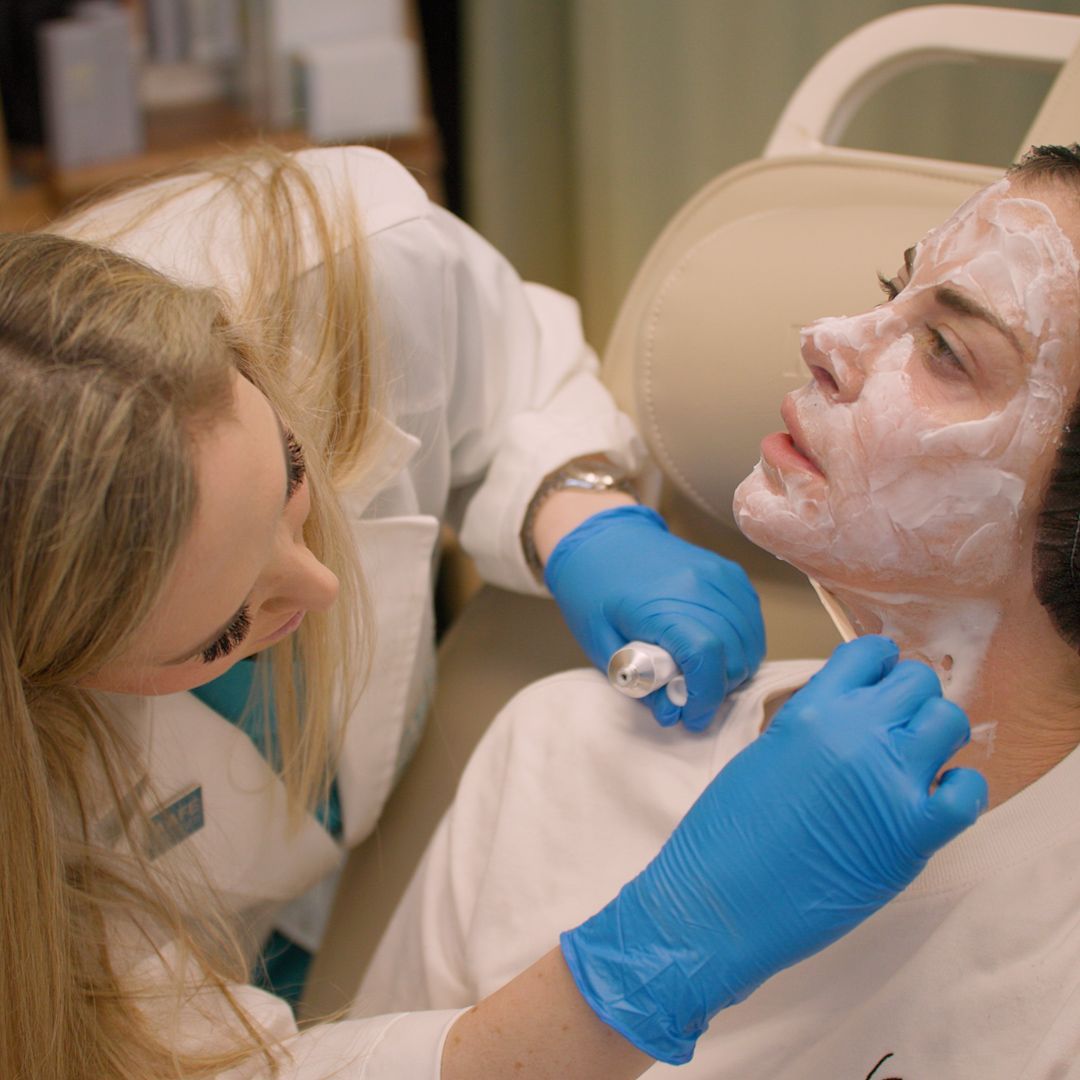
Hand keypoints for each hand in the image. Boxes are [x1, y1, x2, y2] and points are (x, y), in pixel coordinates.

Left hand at [543, 506, 764, 729]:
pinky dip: (741, 644)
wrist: (601, 535)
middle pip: (735, 654)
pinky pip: (751, 619)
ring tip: (701, 677)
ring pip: (750, 641)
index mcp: (662, 603)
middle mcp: (701, 586)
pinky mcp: (730, 573)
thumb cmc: (591, 589)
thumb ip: (637, 680)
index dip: (705, 697)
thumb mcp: (601, 642)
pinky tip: (716, 651)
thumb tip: (671, 713)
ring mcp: (720, 576)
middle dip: (718, 690)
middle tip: (690, 700)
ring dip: (733, 669)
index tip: (690, 717)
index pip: (706, 657)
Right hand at [560, 636, 987, 1063]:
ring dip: (939, 739)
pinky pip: (967, 791)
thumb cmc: (728, 831)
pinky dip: (961, 791)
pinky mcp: (912, 834)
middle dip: (914, 702)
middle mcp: (855, 732)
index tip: (880, 688)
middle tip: (900, 732)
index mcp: (812, 710)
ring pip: (950, 723)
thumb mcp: (764, 752)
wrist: (720, 898)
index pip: (871, 653)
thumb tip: (849, 718)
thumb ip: (812, 725)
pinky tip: (936, 802)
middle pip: (919, 681)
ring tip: (918, 764)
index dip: (882, 668)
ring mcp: (888, 780)